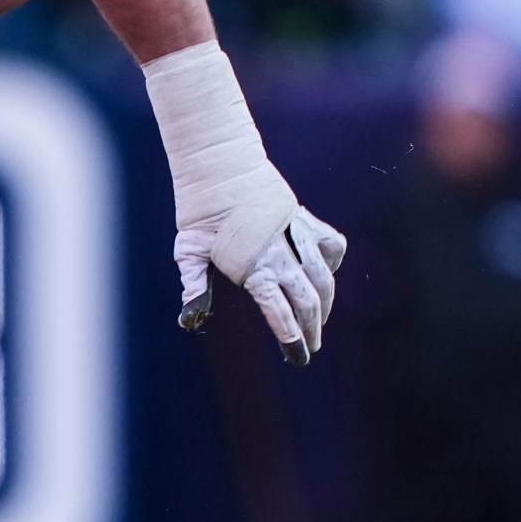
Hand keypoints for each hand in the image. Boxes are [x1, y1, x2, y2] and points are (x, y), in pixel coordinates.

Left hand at [176, 204, 346, 366]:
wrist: (220, 164)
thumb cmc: (199, 210)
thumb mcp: (188, 249)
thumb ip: (194, 284)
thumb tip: (189, 319)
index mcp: (252, 265)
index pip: (278, 310)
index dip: (291, 336)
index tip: (299, 356)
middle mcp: (278, 252)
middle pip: (307, 299)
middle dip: (312, 327)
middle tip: (312, 346)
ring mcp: (295, 233)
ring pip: (323, 275)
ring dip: (325, 302)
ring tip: (320, 320)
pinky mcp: (302, 217)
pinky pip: (329, 243)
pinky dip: (331, 260)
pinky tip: (326, 274)